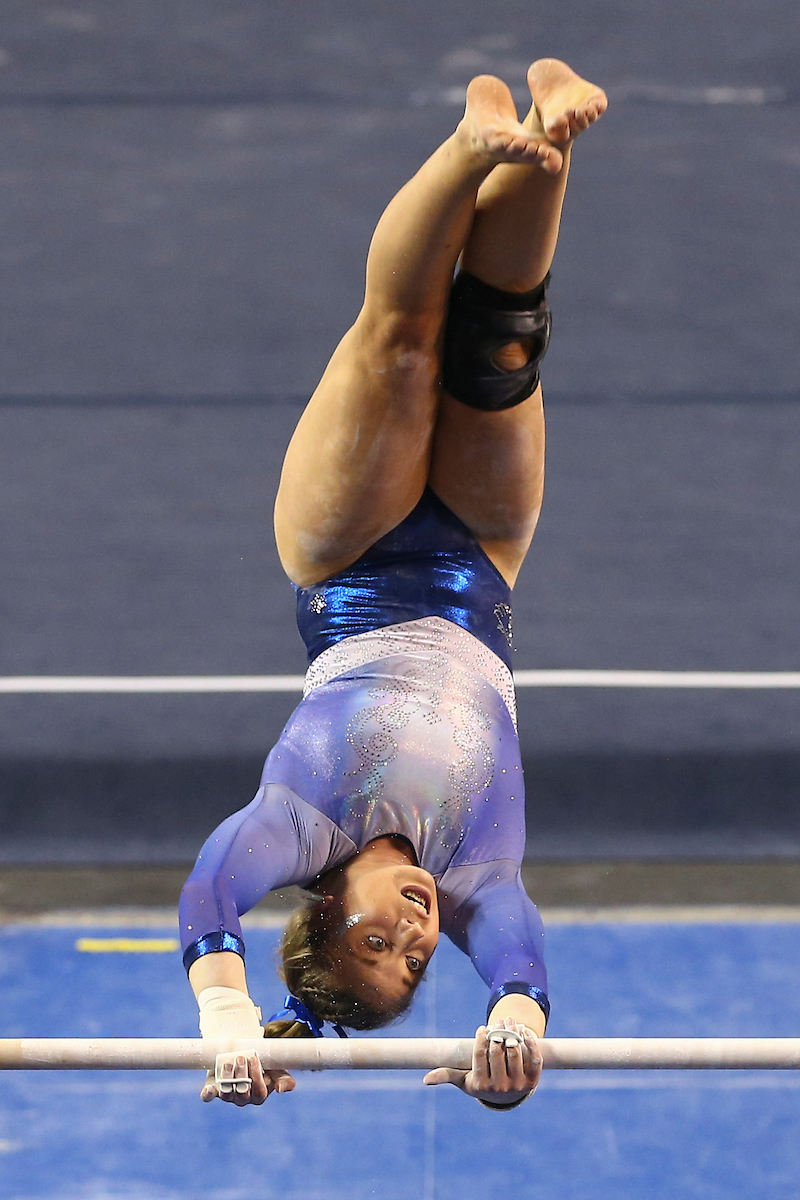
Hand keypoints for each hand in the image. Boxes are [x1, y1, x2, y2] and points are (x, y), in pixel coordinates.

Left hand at [201, 1051, 295, 1105]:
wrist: (244, 1053)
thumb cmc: (264, 1064)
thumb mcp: (278, 1070)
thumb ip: (285, 1080)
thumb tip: (281, 1089)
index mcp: (258, 1096)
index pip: (259, 1092)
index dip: (256, 1077)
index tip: (254, 1059)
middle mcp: (242, 1099)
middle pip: (242, 1093)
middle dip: (241, 1075)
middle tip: (241, 1057)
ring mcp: (227, 1095)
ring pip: (226, 1093)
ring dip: (227, 1079)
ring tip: (229, 1062)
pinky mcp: (213, 1090)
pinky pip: (209, 1096)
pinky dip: (208, 1094)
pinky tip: (209, 1089)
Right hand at [422, 1017, 541, 1106]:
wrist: (506, 1096)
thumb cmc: (481, 1082)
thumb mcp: (464, 1080)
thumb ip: (447, 1075)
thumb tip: (425, 1080)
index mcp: (481, 1085)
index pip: (480, 1056)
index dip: (481, 1039)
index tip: (482, 1028)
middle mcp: (500, 1088)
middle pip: (497, 1051)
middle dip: (497, 1031)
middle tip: (497, 1021)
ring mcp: (518, 1085)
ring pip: (515, 1051)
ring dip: (512, 1032)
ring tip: (509, 1021)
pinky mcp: (533, 1081)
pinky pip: (534, 1058)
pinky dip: (531, 1043)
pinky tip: (525, 1031)